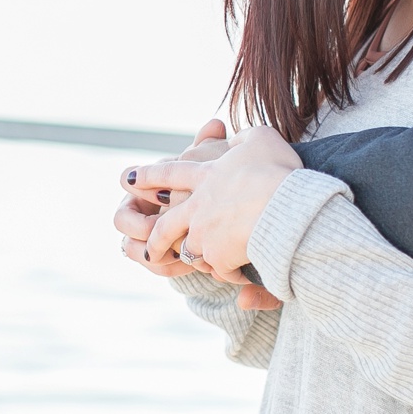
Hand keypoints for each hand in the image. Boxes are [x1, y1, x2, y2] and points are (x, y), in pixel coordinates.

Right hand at [114, 120, 228, 276]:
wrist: (218, 216)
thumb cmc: (209, 186)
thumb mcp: (209, 166)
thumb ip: (208, 147)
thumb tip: (216, 124)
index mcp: (146, 183)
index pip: (127, 179)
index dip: (139, 186)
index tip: (164, 194)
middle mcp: (138, 209)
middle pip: (120, 220)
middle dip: (141, 226)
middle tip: (163, 229)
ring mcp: (143, 236)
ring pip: (130, 248)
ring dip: (150, 251)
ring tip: (176, 253)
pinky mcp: (155, 258)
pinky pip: (151, 266)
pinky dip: (166, 267)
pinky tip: (187, 265)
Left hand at [139, 126, 301, 282]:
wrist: (283, 208)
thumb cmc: (277, 170)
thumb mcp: (262, 139)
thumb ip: (244, 139)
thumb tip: (234, 138)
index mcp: (205, 175)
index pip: (170, 173)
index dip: (149, 176)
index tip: (129, 178)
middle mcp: (196, 206)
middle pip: (166, 224)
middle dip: (155, 237)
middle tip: (150, 248)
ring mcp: (203, 234)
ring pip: (188, 250)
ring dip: (192, 257)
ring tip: (198, 264)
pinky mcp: (217, 257)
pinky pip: (218, 269)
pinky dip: (228, 273)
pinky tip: (238, 275)